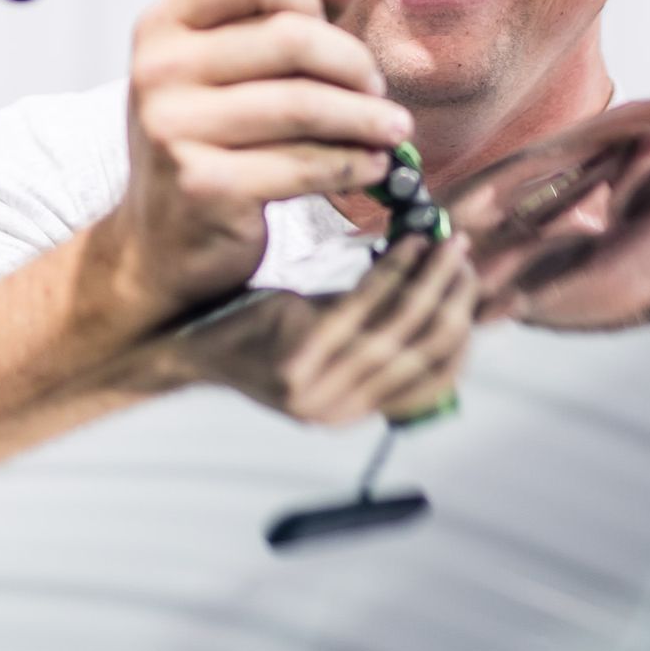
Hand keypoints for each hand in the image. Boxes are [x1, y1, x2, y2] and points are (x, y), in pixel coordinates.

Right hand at [101, 0, 413, 323]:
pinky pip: (303, 165)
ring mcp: (174, 128)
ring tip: (393, 130)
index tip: (331, 27)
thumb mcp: (243, 65)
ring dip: (366, 119)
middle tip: (378, 89)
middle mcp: (159, 69)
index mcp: (164, 24)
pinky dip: (351, 164)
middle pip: (290, 38)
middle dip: (353, 64)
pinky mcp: (203, 185)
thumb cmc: (212, 138)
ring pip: (304, 105)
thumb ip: (297, 10)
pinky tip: (372, 166)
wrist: (160, 239)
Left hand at [146, 237, 476, 425]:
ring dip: (430, 279)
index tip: (472, 284)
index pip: (434, 380)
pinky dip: (392, 270)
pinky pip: (364, 305)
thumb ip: (377, 323)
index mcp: (351, 410)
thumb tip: (440, 287)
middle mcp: (339, 408)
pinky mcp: (299, 354)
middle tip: (462, 253)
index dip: (464, 331)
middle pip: (427, 353)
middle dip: (454, 298)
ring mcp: (320, 387)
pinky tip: (399, 240)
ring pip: (402, 330)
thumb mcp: (322, 334)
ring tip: (441, 240)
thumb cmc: (253, 325)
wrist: (177, 333)